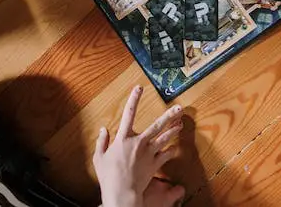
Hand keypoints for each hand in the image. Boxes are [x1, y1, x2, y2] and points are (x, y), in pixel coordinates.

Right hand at [93, 85, 183, 206]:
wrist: (122, 192)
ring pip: (164, 138)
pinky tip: (175, 148)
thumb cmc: (108, 177)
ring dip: (173, 130)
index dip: (134, 99)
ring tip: (181, 123)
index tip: (139, 88)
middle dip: (169, 115)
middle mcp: (138, 142)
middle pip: (156, 125)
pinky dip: (171, 151)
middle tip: (179, 107)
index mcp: (123, 138)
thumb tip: (103, 130)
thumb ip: (101, 142)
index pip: (129, 114)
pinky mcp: (154, 164)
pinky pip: (166, 155)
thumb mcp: (99, 158)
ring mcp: (148, 153)